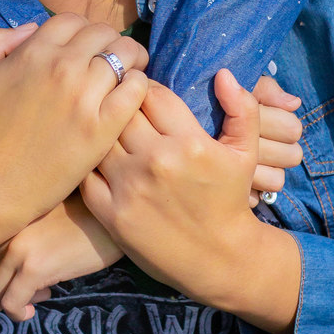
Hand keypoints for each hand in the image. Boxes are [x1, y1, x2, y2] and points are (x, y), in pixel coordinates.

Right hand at [0, 17, 148, 246]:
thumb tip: (31, 28)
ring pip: (125, 55)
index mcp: (33, 53)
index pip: (73, 20)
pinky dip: (139, 85)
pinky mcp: (102, 129)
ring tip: (127, 73)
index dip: (80, 30)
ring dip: (129, 59)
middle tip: (109, 59)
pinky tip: (130, 96)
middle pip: (103, 33)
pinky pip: (137, 90)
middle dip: (107, 41)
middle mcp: (63, 68)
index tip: (84, 47)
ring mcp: (85, 98)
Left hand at [0, 193, 123, 321]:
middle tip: (21, 296)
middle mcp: (5, 232)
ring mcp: (18, 250)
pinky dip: (18, 314)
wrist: (111, 218)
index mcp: (6, 220)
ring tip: (39, 295)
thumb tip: (11, 269)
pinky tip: (35, 308)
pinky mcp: (34, 268)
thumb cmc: (84, 218)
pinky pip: (11, 303)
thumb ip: (21, 237)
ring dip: (11, 304)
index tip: (10, 284)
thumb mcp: (44, 221)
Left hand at [81, 69, 301, 333]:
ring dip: (103, 133)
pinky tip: (98, 163)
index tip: (145, 96)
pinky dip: (90, 164)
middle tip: (121, 110)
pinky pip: (87, 174)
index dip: (145, 88)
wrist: (219, 259)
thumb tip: (222, 73)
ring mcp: (130, 188)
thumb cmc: (231, 201)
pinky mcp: (111, 213)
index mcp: (188, 142)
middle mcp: (156, 161)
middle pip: (121, 112)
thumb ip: (242, 109)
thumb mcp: (246, 154)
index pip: (151, 93)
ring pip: (100, 139)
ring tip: (108, 133)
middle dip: (121, 106)